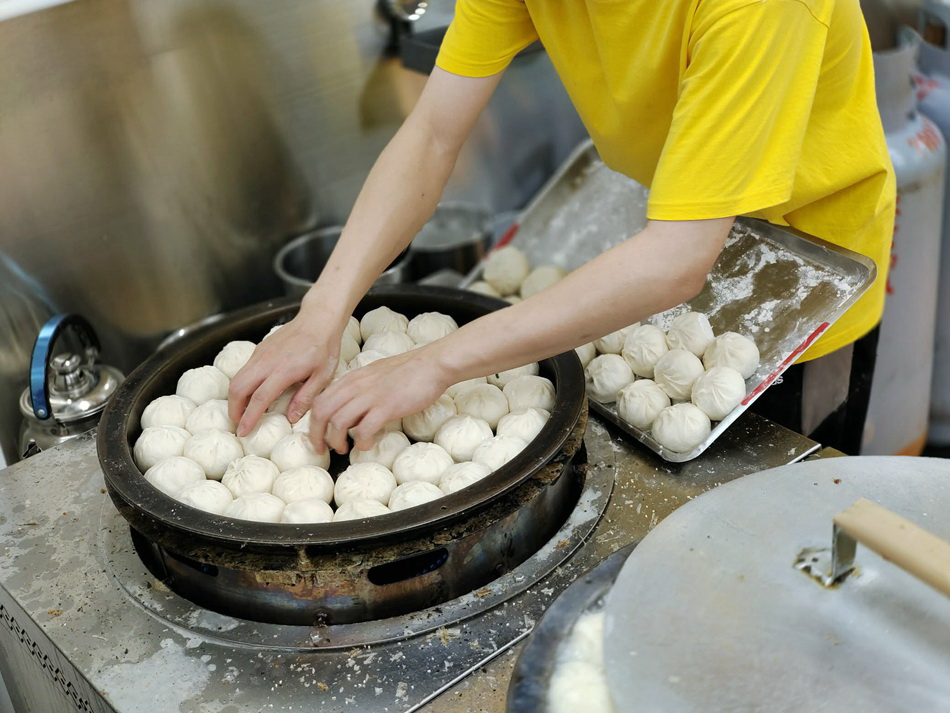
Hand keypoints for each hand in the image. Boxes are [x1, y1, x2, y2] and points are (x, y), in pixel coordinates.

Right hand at [228, 312, 341, 435]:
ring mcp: (261, 354)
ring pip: (237, 378)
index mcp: (284, 370)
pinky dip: (241, 384)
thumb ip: (306, 398)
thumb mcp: (323, 376)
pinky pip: (244, 369)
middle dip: (233, 409)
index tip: (243, 431)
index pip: (259, 398)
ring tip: (241, 412)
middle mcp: (267, 361)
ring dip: (235, 397)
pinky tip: (251, 393)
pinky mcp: (260, 349)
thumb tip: (291, 418)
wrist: (319, 319)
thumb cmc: (324, 347)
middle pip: (238, 388)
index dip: (249, 417)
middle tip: (238, 424)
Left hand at [309, 345, 450, 453]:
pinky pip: (364, 429)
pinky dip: (362, 442)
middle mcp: (356, 386)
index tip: (317, 436)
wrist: (432, 363)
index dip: (313, 422)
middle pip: (321, 412)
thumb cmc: (409, 371)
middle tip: (322, 448)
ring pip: (338, 422)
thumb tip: (353, 414)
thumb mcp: (375, 376)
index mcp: (352, 379)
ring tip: (345, 449)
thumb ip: (361, 391)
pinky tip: (367, 445)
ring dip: (337, 441)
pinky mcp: (386, 406)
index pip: (320, 400)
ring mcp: (370, 396)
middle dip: (317, 435)